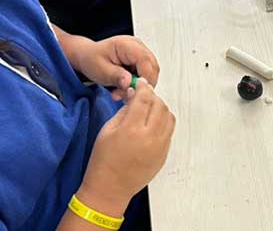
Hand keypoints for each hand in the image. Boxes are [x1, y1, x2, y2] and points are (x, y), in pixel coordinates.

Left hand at [74, 36, 159, 101]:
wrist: (87, 56)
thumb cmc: (92, 59)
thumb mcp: (100, 70)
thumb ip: (116, 76)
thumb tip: (130, 82)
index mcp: (127, 44)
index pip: (145, 61)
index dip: (144, 78)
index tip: (135, 91)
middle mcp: (137, 46)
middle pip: (152, 67)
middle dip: (142, 85)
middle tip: (127, 94)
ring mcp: (140, 53)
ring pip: (151, 73)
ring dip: (139, 86)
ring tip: (122, 92)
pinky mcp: (140, 61)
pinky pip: (146, 74)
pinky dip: (137, 84)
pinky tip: (125, 88)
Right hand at [78, 80, 175, 215]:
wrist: (110, 188)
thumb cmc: (103, 162)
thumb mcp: (107, 130)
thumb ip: (124, 110)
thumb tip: (134, 96)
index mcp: (132, 130)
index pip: (144, 99)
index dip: (143, 88)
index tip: (140, 85)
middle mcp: (149, 138)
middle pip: (160, 105)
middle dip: (152, 97)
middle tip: (143, 97)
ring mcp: (160, 147)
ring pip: (169, 117)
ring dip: (160, 109)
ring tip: (148, 110)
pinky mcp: (164, 154)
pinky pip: (169, 131)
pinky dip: (163, 122)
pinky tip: (151, 124)